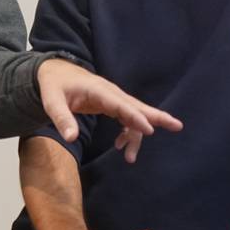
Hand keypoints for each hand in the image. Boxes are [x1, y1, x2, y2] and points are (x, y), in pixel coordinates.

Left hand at [36, 59, 181, 161]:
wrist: (55, 72)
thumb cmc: (53, 86)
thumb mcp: (51, 101)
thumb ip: (61, 118)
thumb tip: (70, 138)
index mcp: (98, 90)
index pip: (120, 104)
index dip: (135, 117)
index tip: (149, 130)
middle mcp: (111, 93)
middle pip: (138, 105)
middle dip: (157, 117)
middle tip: (177, 126)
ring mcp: (113, 98)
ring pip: (134, 115)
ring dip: (136, 135)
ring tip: (129, 157)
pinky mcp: (112, 104)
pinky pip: (128, 118)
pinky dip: (130, 132)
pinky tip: (122, 146)